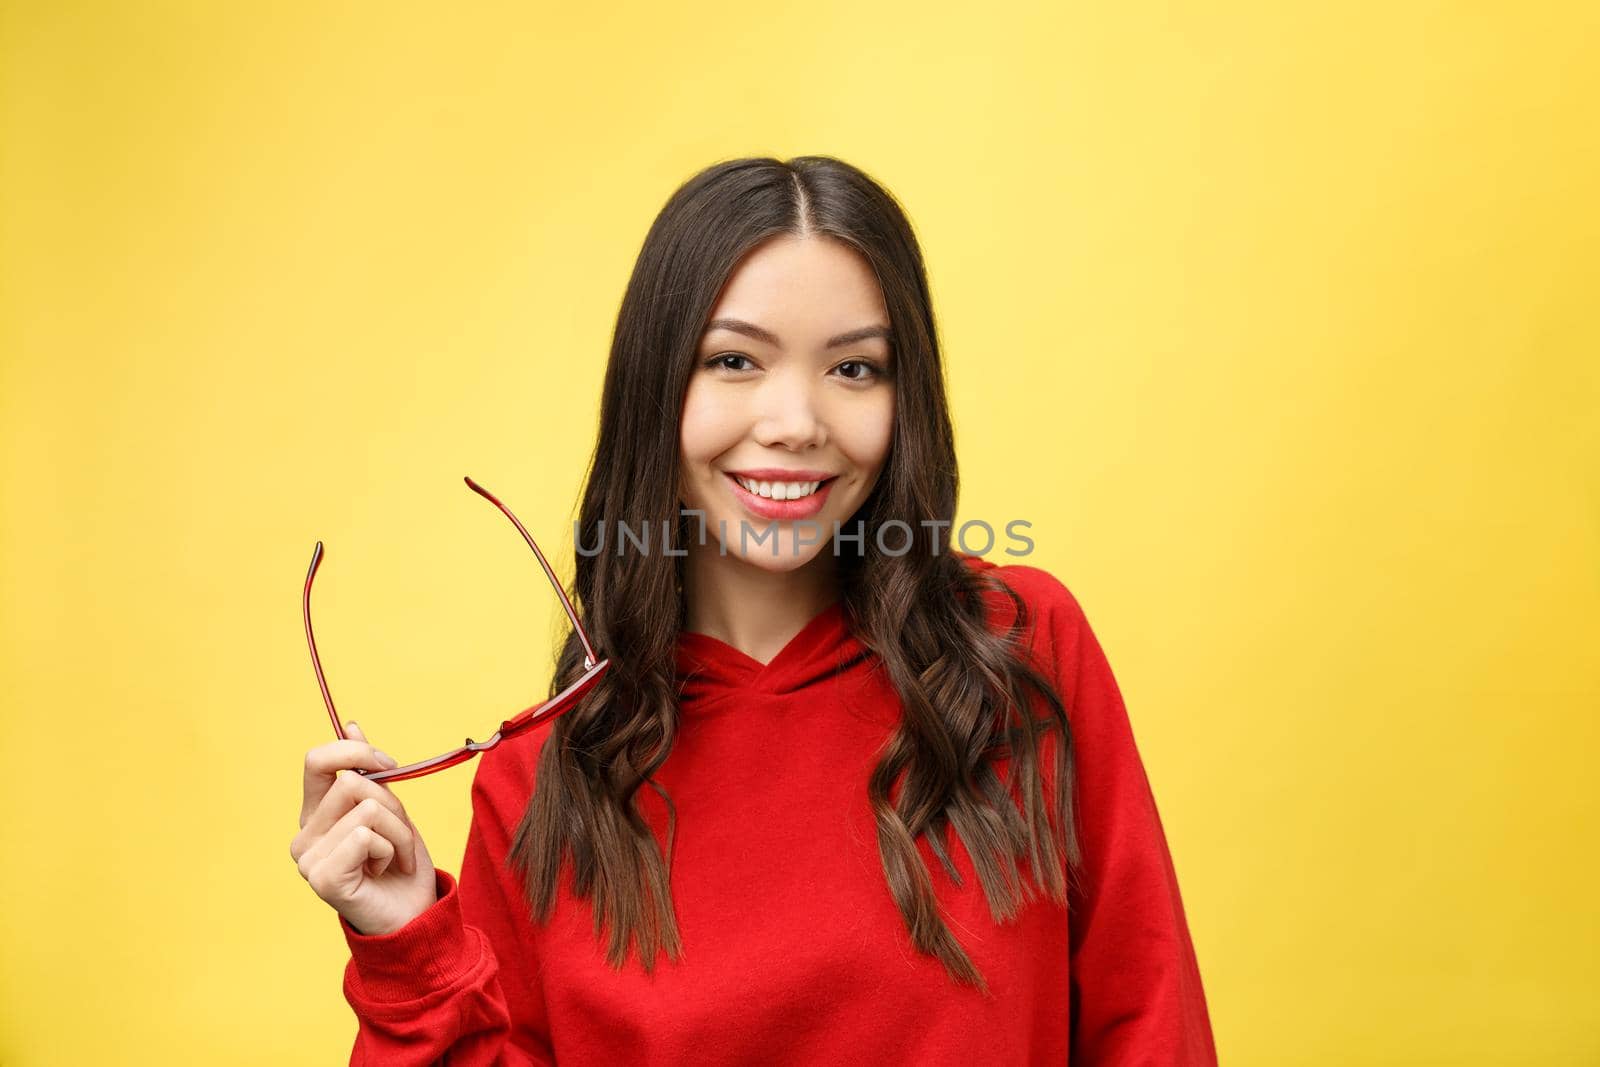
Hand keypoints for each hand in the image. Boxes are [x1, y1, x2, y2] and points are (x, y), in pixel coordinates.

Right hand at [290, 721, 438, 935]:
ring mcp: (308, 860)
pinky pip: (365, 836)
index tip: (388, 764)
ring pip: (367, 809)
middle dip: (393, 806)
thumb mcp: (389, 809)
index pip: (317, 761)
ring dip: (398, 833)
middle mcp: (304, 836)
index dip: (356, 753)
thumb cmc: (400, 864)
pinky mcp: (322, 879)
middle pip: (354, 785)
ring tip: (394, 858)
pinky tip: (384, 872)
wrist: (413, 914)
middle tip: (399, 837)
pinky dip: (390, 850)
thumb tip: (351, 726)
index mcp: (316, 815)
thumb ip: (367, 772)